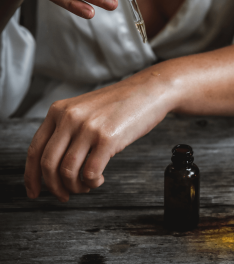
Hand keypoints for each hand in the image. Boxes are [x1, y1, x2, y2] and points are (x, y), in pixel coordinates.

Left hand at [24, 67, 176, 201]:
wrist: (147, 91)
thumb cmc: (118, 104)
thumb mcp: (84, 110)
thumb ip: (67, 130)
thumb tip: (58, 167)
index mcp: (59, 110)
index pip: (35, 149)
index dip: (31, 176)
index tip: (33, 192)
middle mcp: (69, 117)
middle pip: (48, 164)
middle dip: (53, 188)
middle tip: (64, 196)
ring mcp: (88, 127)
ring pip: (67, 171)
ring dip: (75, 187)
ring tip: (86, 185)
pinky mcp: (107, 138)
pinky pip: (89, 172)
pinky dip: (91, 182)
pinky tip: (99, 178)